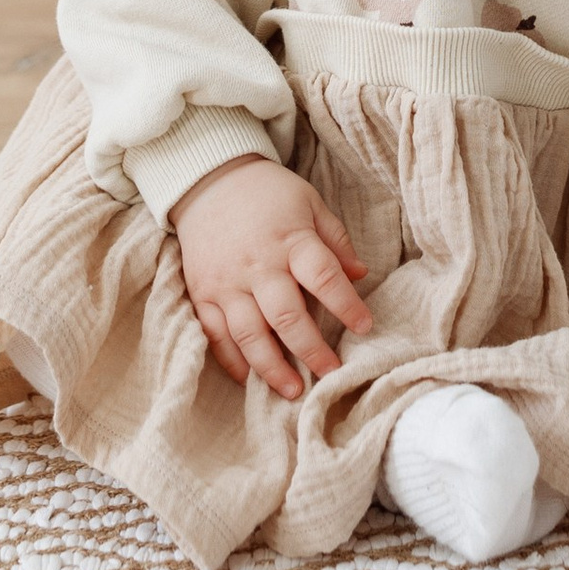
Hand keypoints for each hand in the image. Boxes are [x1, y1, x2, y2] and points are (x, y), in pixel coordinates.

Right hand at [171, 157, 372, 400]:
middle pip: (287, 316)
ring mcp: (227, 282)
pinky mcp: (203, 293)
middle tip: (332, 374)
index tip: (365, 327)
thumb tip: (360, 274)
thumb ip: (335, 240)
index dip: (347, 305)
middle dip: (312, 350)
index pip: (324, 277)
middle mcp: (259, 265)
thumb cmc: (268, 192)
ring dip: (273, 367)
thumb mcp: (309, 203)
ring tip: (294, 390)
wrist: (209, 179)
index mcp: (291, 240)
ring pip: (250, 334)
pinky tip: (250, 378)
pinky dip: (232, 360)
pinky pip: (216, 335)